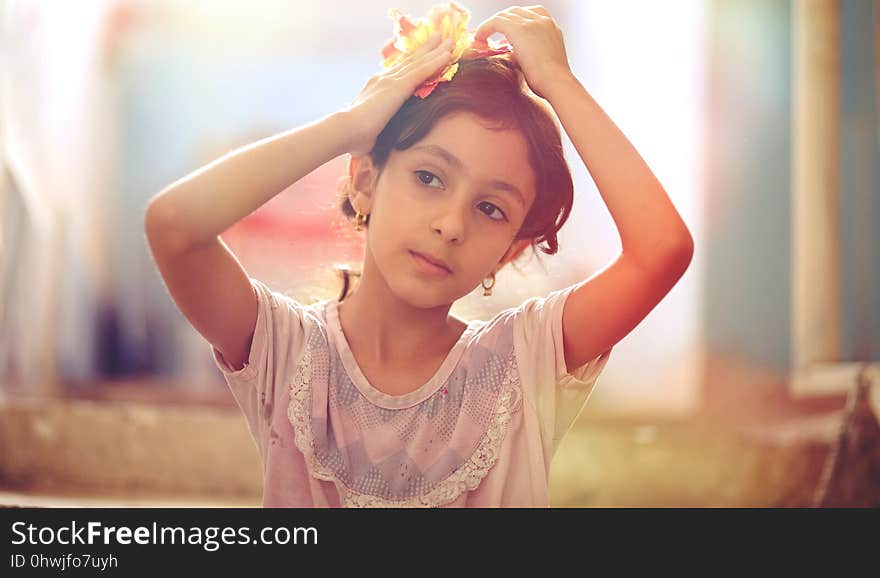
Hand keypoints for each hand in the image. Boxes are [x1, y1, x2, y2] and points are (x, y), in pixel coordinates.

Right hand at [343, 33, 454, 156]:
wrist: (347, 129)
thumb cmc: (355, 136)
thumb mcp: (369, 129)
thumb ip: (375, 130)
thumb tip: (372, 142)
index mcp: (376, 87)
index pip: (398, 72)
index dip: (412, 62)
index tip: (422, 54)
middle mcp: (384, 79)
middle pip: (410, 61)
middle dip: (426, 49)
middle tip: (439, 37)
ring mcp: (391, 81)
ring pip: (419, 62)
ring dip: (436, 51)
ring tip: (451, 41)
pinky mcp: (399, 86)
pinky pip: (422, 70)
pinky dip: (436, 61)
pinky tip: (448, 54)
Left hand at [473, 5, 572, 99]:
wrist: (556, 82)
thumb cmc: (551, 81)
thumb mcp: (544, 60)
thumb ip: (531, 51)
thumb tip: (515, 54)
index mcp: (551, 26)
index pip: (529, 14)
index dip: (514, 22)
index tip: (505, 34)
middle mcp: (543, 20)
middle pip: (515, 12)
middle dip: (501, 22)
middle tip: (490, 35)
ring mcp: (531, 22)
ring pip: (504, 15)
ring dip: (491, 25)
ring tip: (482, 39)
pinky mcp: (518, 29)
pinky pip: (495, 22)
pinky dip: (485, 29)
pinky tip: (479, 39)